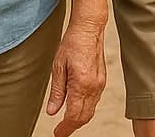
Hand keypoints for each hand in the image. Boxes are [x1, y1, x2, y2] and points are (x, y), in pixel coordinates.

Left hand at [45, 21, 107, 136]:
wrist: (89, 29)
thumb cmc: (72, 44)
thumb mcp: (58, 67)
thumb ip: (57, 91)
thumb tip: (52, 111)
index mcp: (81, 84)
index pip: (74, 115)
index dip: (65, 128)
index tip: (57, 134)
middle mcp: (94, 86)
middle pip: (84, 116)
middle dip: (72, 127)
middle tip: (60, 132)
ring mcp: (100, 84)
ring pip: (91, 110)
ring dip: (79, 119)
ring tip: (66, 123)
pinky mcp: (102, 80)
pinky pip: (95, 101)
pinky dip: (85, 109)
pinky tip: (77, 108)